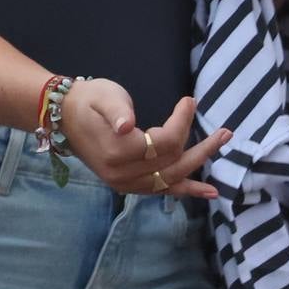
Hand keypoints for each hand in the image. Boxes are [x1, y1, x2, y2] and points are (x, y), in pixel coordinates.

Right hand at [61, 80, 227, 200]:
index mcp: (118, 151)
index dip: (181, 122)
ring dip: (199, 167)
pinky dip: (186, 190)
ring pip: (172, 177)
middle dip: (202, 147)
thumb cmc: (87, 101)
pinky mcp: (128, 186)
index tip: (188, 101)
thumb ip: (116, 110)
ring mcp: (125, 183)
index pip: (165, 142)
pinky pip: (162, 190)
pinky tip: (208, 192)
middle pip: (173, 162)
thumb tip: (126, 126)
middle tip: (225, 132)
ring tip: (221, 153)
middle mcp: (123, 173)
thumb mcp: (103, 96)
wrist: (63, 117)